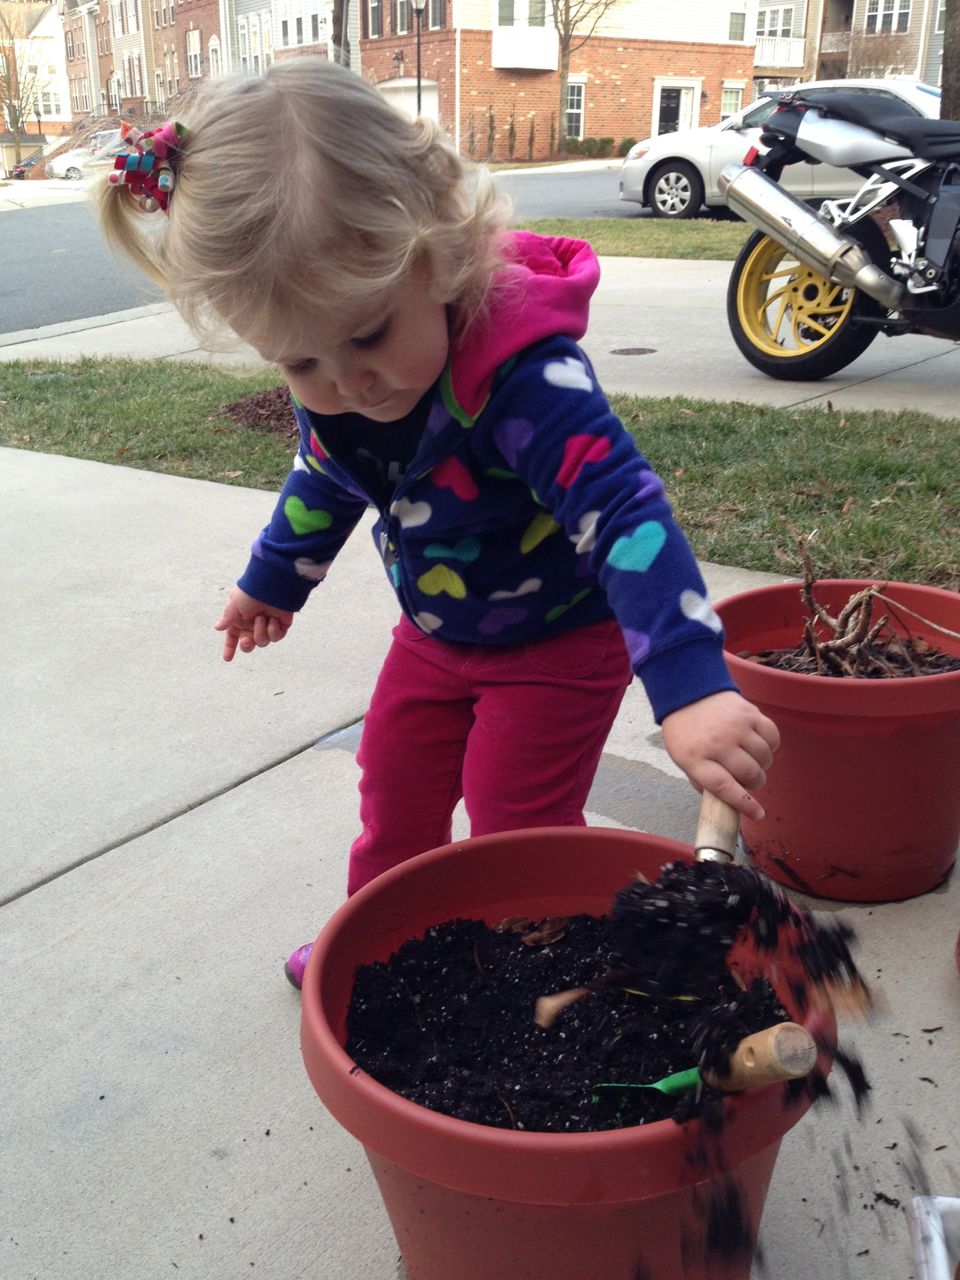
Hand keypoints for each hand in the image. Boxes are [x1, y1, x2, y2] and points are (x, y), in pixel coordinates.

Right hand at [214, 587, 294, 661]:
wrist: (272, 586)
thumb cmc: (251, 592)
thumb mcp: (235, 605)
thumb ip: (227, 618)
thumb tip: (218, 627)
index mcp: (240, 618)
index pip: (233, 636)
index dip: (230, 647)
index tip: (227, 659)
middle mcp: (253, 623)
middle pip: (248, 644)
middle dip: (247, 644)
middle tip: (247, 640)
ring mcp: (267, 624)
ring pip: (262, 642)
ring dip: (261, 632)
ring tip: (262, 618)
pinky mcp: (281, 625)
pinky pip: (276, 637)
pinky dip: (273, 629)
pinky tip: (273, 619)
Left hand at [661, 691, 779, 821]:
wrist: (688, 692)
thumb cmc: (686, 732)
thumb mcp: (683, 760)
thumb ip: (703, 781)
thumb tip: (728, 802)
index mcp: (695, 758)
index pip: (723, 786)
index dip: (744, 803)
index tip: (758, 814)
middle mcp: (716, 743)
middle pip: (749, 773)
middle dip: (755, 783)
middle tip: (750, 780)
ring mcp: (735, 726)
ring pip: (764, 757)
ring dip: (763, 765)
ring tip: (752, 760)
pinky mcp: (749, 713)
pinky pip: (772, 737)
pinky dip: (771, 746)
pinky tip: (760, 746)